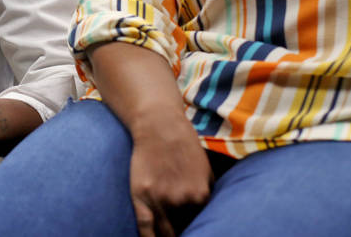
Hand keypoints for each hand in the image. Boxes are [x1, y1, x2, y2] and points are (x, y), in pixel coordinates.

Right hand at [128, 114, 212, 236]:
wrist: (158, 124)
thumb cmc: (183, 145)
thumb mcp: (205, 169)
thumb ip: (207, 192)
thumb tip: (209, 213)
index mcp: (201, 195)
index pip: (201, 224)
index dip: (198, 229)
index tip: (194, 232)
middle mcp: (182, 200)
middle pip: (183, 230)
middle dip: (183, 233)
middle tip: (180, 232)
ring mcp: (160, 199)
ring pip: (165, 231)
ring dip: (167, 235)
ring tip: (166, 235)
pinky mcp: (141, 195)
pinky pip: (145, 227)